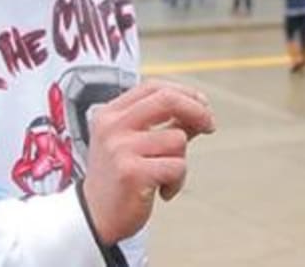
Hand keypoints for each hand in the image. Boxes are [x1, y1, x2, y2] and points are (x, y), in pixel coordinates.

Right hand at [81, 80, 214, 244]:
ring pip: (178, 139)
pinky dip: (177, 182)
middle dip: (197, 110)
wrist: (95, 218)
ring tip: (164, 176)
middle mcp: (112, 126)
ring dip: (181, 160)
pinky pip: (177, 166)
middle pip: (167, 99)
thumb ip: (163, 125)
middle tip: (210, 125)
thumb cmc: (119, 179)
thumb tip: (201, 111)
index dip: (184, 93)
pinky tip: (163, 191)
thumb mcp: (133, 143)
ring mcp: (120, 148)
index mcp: (110, 114)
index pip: (153, 87)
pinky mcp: (132, 173)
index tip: (202, 106)